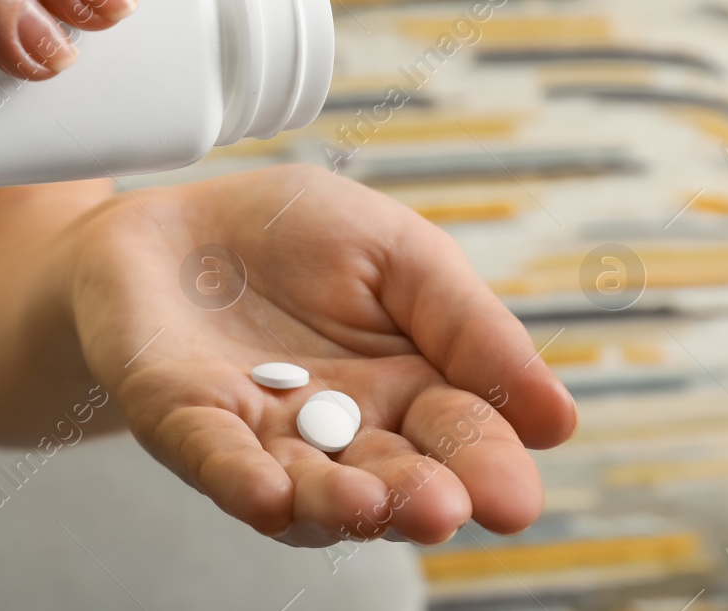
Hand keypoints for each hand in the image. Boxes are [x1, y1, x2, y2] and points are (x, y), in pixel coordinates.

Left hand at [66, 165, 576, 545]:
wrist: (172, 220)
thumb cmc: (289, 237)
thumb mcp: (396, 251)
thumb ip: (466, 322)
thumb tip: (556, 420)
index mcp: (409, 391)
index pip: (462, 439)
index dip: (488, 467)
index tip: (511, 495)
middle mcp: (342, 432)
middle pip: (392, 480)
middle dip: (417, 497)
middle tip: (443, 507)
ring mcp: (262, 435)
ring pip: (308, 487)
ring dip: (338, 504)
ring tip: (369, 506)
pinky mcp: (186, 421)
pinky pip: (215, 459)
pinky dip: (239, 479)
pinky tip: (267, 493)